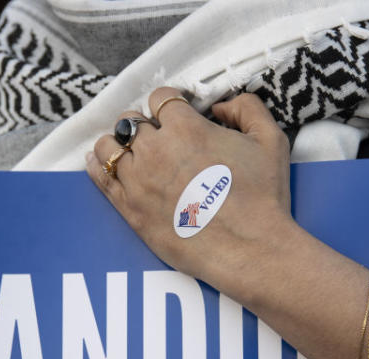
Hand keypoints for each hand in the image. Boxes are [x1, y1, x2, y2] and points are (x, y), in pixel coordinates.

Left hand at [86, 88, 296, 298]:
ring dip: (119, 144)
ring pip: (109, 146)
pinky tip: (101, 163)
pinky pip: (100, 177)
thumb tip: (221, 106)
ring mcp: (138, 180)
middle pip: (131, 121)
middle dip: (144, 126)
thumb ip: (247, 109)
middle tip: (157, 139)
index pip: (161, 98)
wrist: (249, 249)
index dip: (169, 105)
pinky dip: (98, 165)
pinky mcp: (130, 209)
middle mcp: (156, 150)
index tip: (175, 117)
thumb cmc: (263, 198)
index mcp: (186, 128)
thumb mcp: (271, 140)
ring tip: (131, 153)